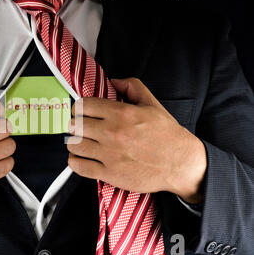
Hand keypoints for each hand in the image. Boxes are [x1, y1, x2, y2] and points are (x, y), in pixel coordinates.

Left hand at [67, 78, 206, 202]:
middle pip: (74, 125)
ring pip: (74, 145)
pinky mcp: (109, 173)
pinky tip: (81, 158)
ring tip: (81, 142)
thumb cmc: (167, 135)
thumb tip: (113, 81)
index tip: (81, 112)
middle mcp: (112, 133)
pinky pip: (78, 166)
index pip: (83, 106)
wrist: (181, 163)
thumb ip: (132, 87)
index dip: (79, 108)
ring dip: (74, 143)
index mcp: (121, 114)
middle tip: (81, 128)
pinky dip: (75, 161)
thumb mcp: (152, 104)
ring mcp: (109, 155)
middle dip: (75, 125)